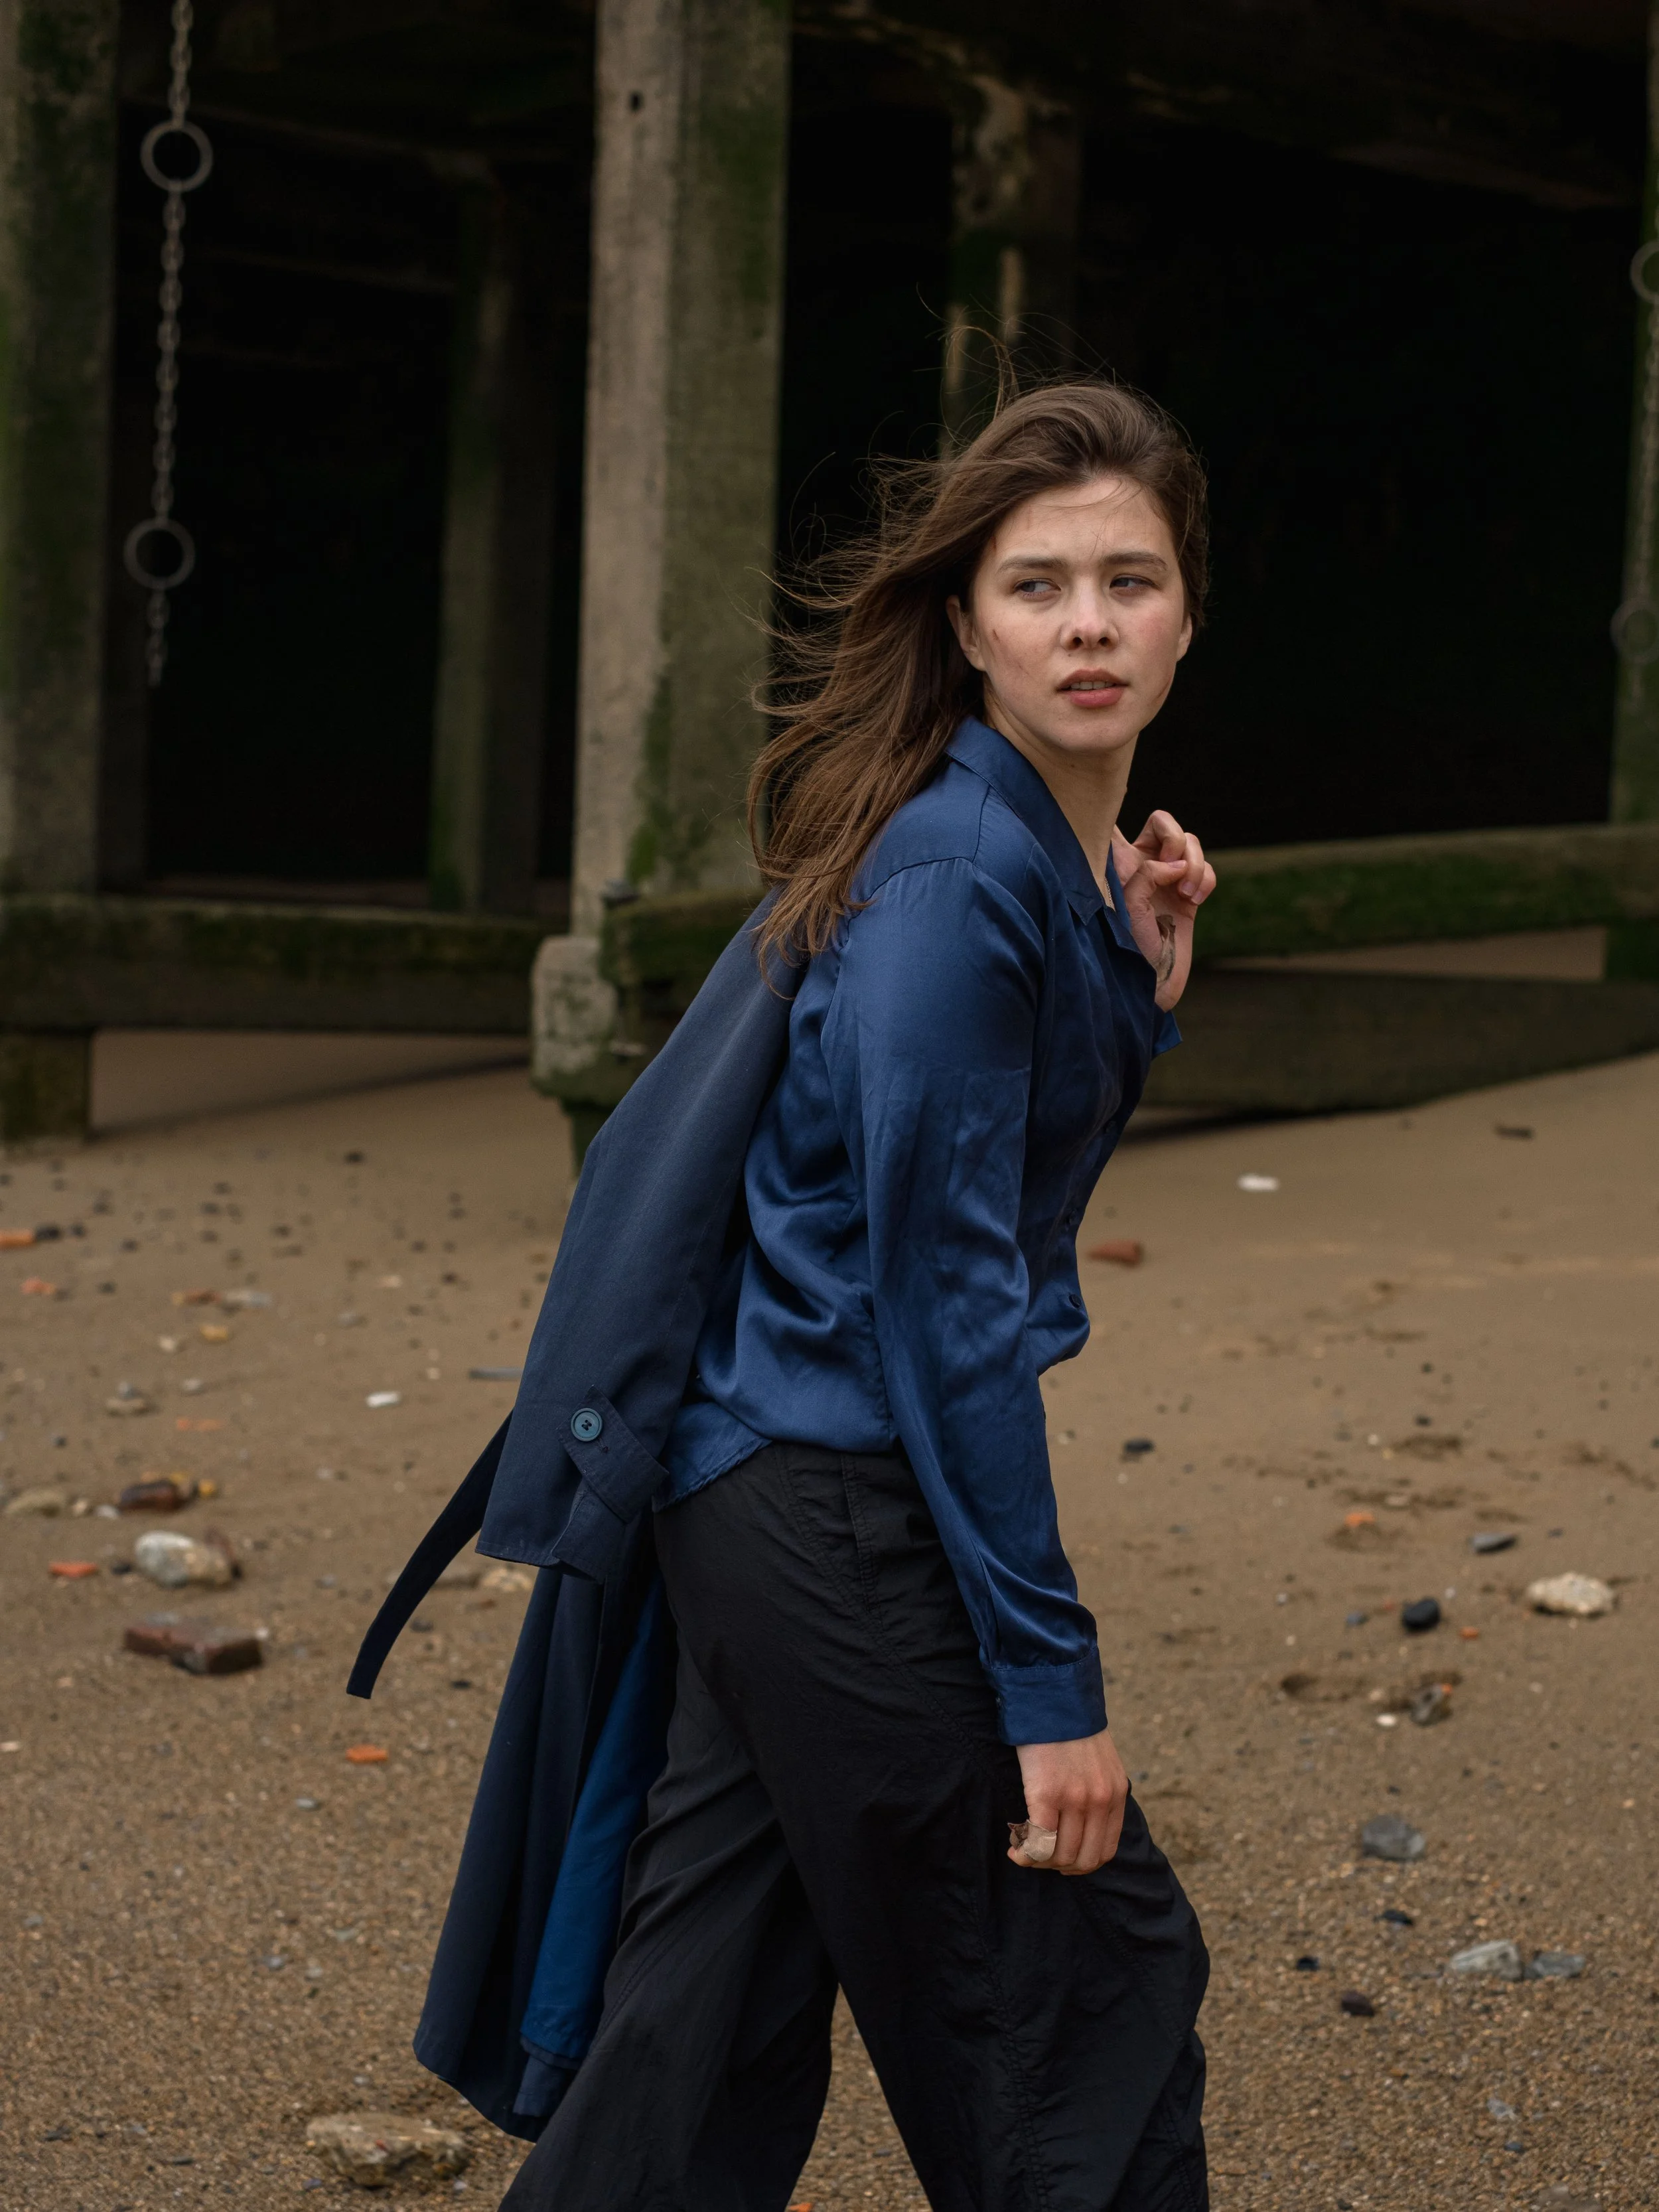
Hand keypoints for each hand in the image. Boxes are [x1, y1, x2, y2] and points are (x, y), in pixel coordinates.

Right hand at [1008, 1727, 1128, 1874]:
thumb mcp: (1100, 1762)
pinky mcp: (1047, 1794)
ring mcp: (1075, 1800)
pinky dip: (1025, 1853)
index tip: (1059, 1859)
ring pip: (1060, 1855)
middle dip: (1058, 1866)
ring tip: (1022, 1850)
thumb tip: (1080, 1825)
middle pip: (1083, 1860)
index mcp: (1116, 1794)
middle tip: (1038, 1857)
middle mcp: (1100, 1801)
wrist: (1052, 1696)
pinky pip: (1039, 1841)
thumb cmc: (1069, 1727)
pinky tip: (1015, 1847)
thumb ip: (1098, 1791)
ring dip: (1038, 1861)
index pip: (1104, 1851)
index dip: (1080, 1864)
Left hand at [1112, 809, 1216, 1010]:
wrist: (1154, 983)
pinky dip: (1205, 879)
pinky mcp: (1189, 893)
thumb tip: (1172, 863)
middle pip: (1162, 821)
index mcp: (1116, 864)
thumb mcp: (1128, 909)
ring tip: (1186, 892)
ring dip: (1194, 861)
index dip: (1111, 808)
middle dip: (1174, 835)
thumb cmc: (1130, 950)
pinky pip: (1204, 868)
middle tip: (1171, 863)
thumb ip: (1144, 874)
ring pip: (1189, 842)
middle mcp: (1142, 865)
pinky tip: (1194, 900)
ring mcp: (1168, 878)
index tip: (1118, 804)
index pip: (1111, 825)